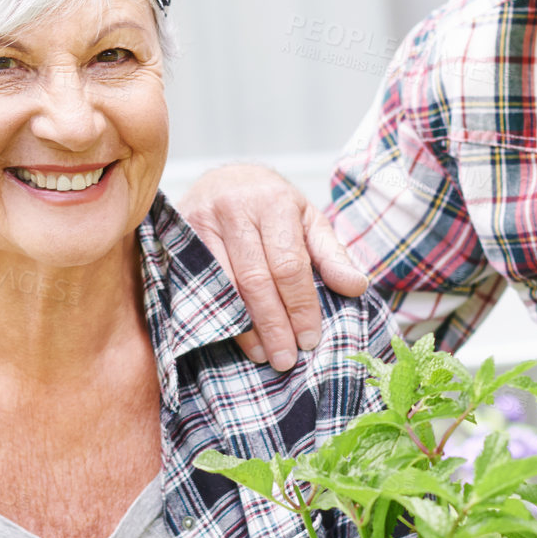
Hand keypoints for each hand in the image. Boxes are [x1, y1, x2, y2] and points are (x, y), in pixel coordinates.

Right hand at [181, 164, 366, 370]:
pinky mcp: (180, 237)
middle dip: (274, 324)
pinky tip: (233, 336)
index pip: (289, 265)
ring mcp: (202, 222)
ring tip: (264, 354)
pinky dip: (218, 315)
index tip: (310, 338)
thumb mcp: (308, 221)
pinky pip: (199, 285)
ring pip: (225, 286)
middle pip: (256, 279)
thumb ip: (332, 255)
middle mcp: (235, 208)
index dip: (301, 306)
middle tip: (286, 358)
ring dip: (245, 327)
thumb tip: (356, 287)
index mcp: (274, 202)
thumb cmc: (272, 206)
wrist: (224, 179)